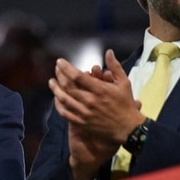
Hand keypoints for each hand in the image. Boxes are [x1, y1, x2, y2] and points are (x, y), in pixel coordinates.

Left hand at [49, 50, 144, 179]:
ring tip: (51, 82)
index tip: (60, 61)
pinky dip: (58, 105)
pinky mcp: (82, 123)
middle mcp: (90, 101)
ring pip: (64, 99)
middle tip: (56, 69)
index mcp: (100, 90)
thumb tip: (108, 52)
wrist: (128, 128)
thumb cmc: (125, 104)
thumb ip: (115, 66)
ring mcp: (84, 113)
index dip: (66, 68)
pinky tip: (56, 98)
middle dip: (59, 75)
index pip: (77, 76)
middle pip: (68, 86)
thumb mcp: (124, 83)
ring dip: (56, 89)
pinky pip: (65, 113)